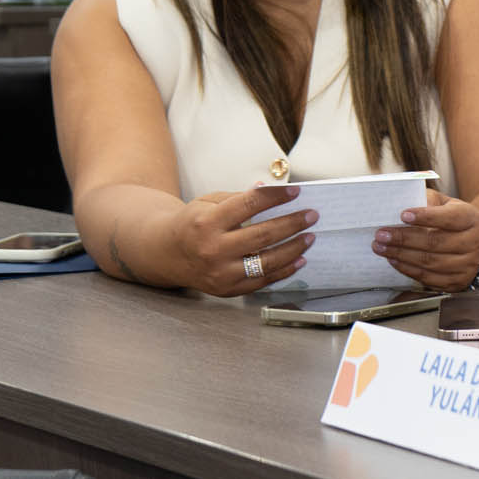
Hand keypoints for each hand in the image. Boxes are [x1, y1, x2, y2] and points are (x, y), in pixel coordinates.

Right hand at [164, 186, 316, 295]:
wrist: (167, 254)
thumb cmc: (192, 224)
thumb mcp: (208, 203)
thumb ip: (239, 198)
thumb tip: (270, 189)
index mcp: (206, 223)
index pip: (248, 205)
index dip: (275, 197)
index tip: (296, 192)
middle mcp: (213, 250)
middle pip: (262, 236)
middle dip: (292, 224)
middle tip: (312, 215)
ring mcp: (220, 273)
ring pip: (266, 262)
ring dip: (294, 249)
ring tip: (310, 237)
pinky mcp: (227, 289)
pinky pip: (263, 281)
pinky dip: (284, 271)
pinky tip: (299, 259)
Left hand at [372, 188, 478, 291]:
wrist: (471, 241)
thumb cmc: (451, 218)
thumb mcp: (443, 203)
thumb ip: (427, 201)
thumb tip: (403, 208)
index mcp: (472, 218)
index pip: (449, 218)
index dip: (425, 216)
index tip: (402, 215)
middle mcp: (476, 242)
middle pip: (436, 242)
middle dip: (404, 239)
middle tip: (381, 234)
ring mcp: (470, 264)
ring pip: (431, 262)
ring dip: (402, 256)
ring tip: (381, 248)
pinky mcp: (460, 282)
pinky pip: (429, 278)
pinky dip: (408, 270)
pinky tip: (395, 261)